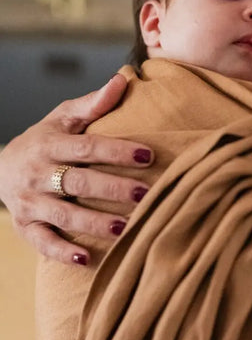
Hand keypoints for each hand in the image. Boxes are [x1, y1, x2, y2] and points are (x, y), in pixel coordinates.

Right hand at [0, 74, 153, 264]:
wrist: (1, 167)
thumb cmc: (45, 140)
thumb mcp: (63, 119)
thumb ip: (93, 104)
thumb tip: (122, 80)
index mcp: (50, 144)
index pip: (88, 148)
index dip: (118, 151)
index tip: (149, 155)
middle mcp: (38, 173)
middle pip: (78, 183)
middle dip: (112, 189)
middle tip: (146, 194)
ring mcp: (30, 202)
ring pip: (63, 214)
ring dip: (93, 224)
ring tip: (125, 228)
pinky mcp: (26, 226)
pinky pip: (41, 242)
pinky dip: (61, 252)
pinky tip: (85, 260)